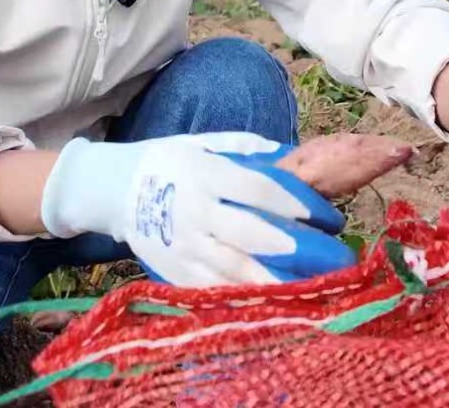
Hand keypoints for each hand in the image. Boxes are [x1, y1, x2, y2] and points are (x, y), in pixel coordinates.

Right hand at [40, 132, 356, 286]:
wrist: (115, 190)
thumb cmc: (171, 163)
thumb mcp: (205, 144)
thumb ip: (249, 150)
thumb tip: (295, 157)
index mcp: (206, 174)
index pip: (258, 190)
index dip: (295, 205)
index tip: (326, 216)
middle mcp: (196, 211)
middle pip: (252, 235)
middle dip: (295, 249)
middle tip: (333, 259)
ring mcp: (185, 246)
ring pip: (236, 270)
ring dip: (278, 282)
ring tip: (314, 290)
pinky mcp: (176, 272)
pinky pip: (216, 290)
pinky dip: (247, 298)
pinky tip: (276, 304)